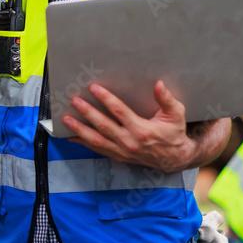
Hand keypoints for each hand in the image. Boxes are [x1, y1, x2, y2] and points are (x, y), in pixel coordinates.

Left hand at [64, 81, 197, 172]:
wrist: (175, 158)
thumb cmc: (174, 133)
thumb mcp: (176, 114)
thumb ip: (167, 99)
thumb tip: (158, 84)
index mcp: (142, 130)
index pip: (119, 112)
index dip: (106, 99)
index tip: (94, 88)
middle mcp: (129, 142)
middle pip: (103, 126)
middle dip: (87, 113)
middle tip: (75, 101)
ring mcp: (122, 151)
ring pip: (96, 140)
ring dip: (80, 129)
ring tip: (66, 119)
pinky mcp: (118, 156)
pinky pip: (98, 149)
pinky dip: (84, 143)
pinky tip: (72, 136)